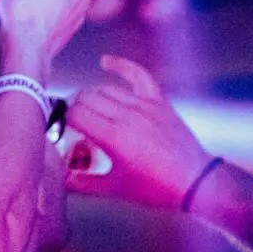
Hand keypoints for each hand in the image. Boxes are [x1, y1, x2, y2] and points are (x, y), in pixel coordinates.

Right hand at [65, 55, 212, 209]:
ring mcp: (144, 105)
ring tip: (88, 112)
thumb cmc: (154, 188)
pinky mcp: (158, 101)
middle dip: (74, 110)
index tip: (62, 132)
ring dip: (90, 98)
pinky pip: (137, 75)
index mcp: (113, 137)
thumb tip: (59, 178)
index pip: (75, 114)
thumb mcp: (113, 189)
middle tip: (73, 126)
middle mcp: (127, 116)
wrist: (194, 181)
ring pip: (104, 89)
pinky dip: (121, 65)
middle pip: (86, 99)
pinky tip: (106, 62)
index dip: (63, 121)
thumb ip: (81, 183)